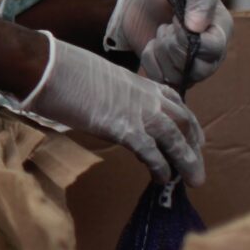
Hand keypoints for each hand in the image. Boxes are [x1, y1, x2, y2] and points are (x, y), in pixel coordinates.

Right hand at [20, 36, 204, 185]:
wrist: (52, 68)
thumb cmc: (67, 70)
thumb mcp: (103, 78)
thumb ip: (118, 94)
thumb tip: (114, 108)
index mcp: (141, 83)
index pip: (177, 104)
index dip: (190, 125)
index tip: (196, 140)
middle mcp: (147, 96)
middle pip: (183, 123)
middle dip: (193, 148)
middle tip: (197, 169)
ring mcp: (138, 112)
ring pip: (175, 139)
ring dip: (186, 162)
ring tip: (192, 180)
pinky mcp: (125, 129)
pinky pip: (152, 153)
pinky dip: (160, 167)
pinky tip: (162, 179)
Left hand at [106, 0, 231, 87]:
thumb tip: (197, 27)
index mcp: (220, 30)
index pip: (214, 48)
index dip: (188, 38)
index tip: (175, 19)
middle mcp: (211, 53)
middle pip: (197, 70)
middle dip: (173, 46)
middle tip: (167, 25)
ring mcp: (191, 66)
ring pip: (176, 76)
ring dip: (160, 51)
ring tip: (161, 30)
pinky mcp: (170, 72)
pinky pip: (159, 78)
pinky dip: (149, 59)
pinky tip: (152, 43)